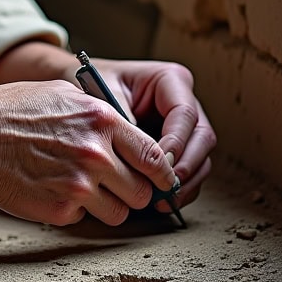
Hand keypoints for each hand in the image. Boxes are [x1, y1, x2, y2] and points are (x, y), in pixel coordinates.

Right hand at [0, 79, 177, 227]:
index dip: (161, 173)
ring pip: (120, 212)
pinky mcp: (61, 209)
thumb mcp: (64, 95)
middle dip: (132, 192)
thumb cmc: (12, 111)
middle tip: (113, 185)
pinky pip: (86, 219)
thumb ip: (102, 116)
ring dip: (107, 206)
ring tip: (80, 189)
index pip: (155, 157)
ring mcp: (80, 185)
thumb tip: (132, 134)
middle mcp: (97, 154)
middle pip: (143, 191)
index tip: (158, 179)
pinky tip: (53, 191)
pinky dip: (75, 211)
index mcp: (103, 120)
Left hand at [88, 57, 215, 208]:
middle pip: (202, 137)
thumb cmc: (90, 87)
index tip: (160, 164)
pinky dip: (181, 187)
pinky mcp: (179, 146)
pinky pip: (190, 169)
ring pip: (201, 157)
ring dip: (187, 182)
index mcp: (170, 80)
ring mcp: (184, 126)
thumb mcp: (103, 96)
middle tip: (167, 186)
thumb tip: (139, 157)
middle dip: (187, 166)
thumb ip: (123, 122)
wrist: (80, 92)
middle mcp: (184, 101)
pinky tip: (165, 201)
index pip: (185, 113)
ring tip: (165, 199)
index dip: (176, 142)